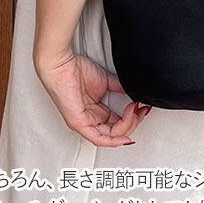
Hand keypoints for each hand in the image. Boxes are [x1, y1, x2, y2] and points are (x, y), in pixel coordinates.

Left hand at [33, 49, 150, 146]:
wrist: (61, 63)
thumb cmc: (75, 69)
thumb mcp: (105, 80)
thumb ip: (120, 88)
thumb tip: (135, 91)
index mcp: (94, 112)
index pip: (117, 124)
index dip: (132, 118)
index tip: (142, 108)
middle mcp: (89, 120)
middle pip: (116, 132)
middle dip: (132, 123)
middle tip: (140, 110)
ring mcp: (82, 123)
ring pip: (110, 137)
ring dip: (126, 127)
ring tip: (134, 112)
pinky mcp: (78, 123)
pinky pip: (98, 138)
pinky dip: (113, 140)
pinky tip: (124, 136)